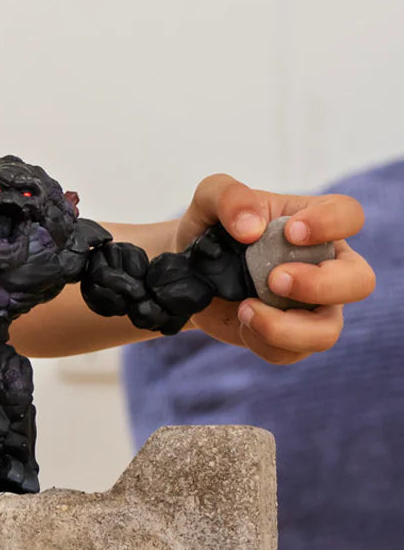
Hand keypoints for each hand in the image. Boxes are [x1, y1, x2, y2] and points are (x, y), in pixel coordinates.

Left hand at [174, 175, 374, 363]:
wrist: (188, 269)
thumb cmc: (210, 229)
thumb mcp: (209, 199)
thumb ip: (229, 197)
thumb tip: (251, 228)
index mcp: (312, 223)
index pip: (349, 215)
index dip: (331, 224)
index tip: (291, 232)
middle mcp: (322, 265)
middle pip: (360, 281)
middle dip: (321, 285)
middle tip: (274, 279)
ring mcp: (311, 305)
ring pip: (329, 330)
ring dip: (288, 327)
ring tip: (246, 308)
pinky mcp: (291, 337)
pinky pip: (292, 352)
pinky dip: (263, 341)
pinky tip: (242, 319)